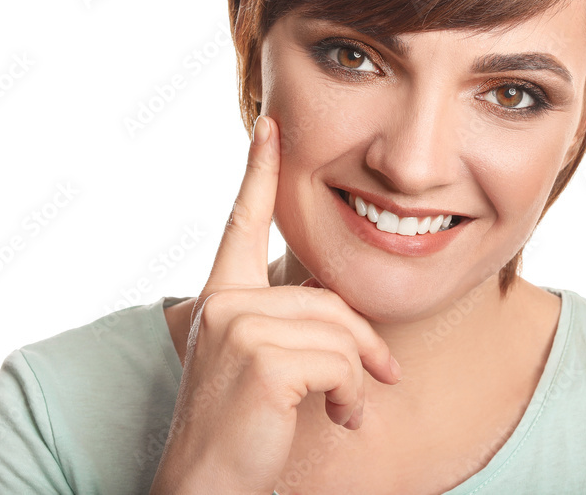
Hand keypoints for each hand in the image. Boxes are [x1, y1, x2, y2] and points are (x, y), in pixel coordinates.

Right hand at [149, 115, 401, 494]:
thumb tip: (345, 317)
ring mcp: (238, 328)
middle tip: (381, 377)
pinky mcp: (262, 359)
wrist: (204, 489)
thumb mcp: (260, 366)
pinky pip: (340, 362)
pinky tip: (341, 418)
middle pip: (327, 298)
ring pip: (339, 331)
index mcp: (222, 298)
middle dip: (363, 342)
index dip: (259, 172)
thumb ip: (289, 326)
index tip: (270, 127)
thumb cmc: (239, 431)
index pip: (242, 223)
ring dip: (358, 377)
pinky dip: (352, 395)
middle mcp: (224, 304)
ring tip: (349, 407)